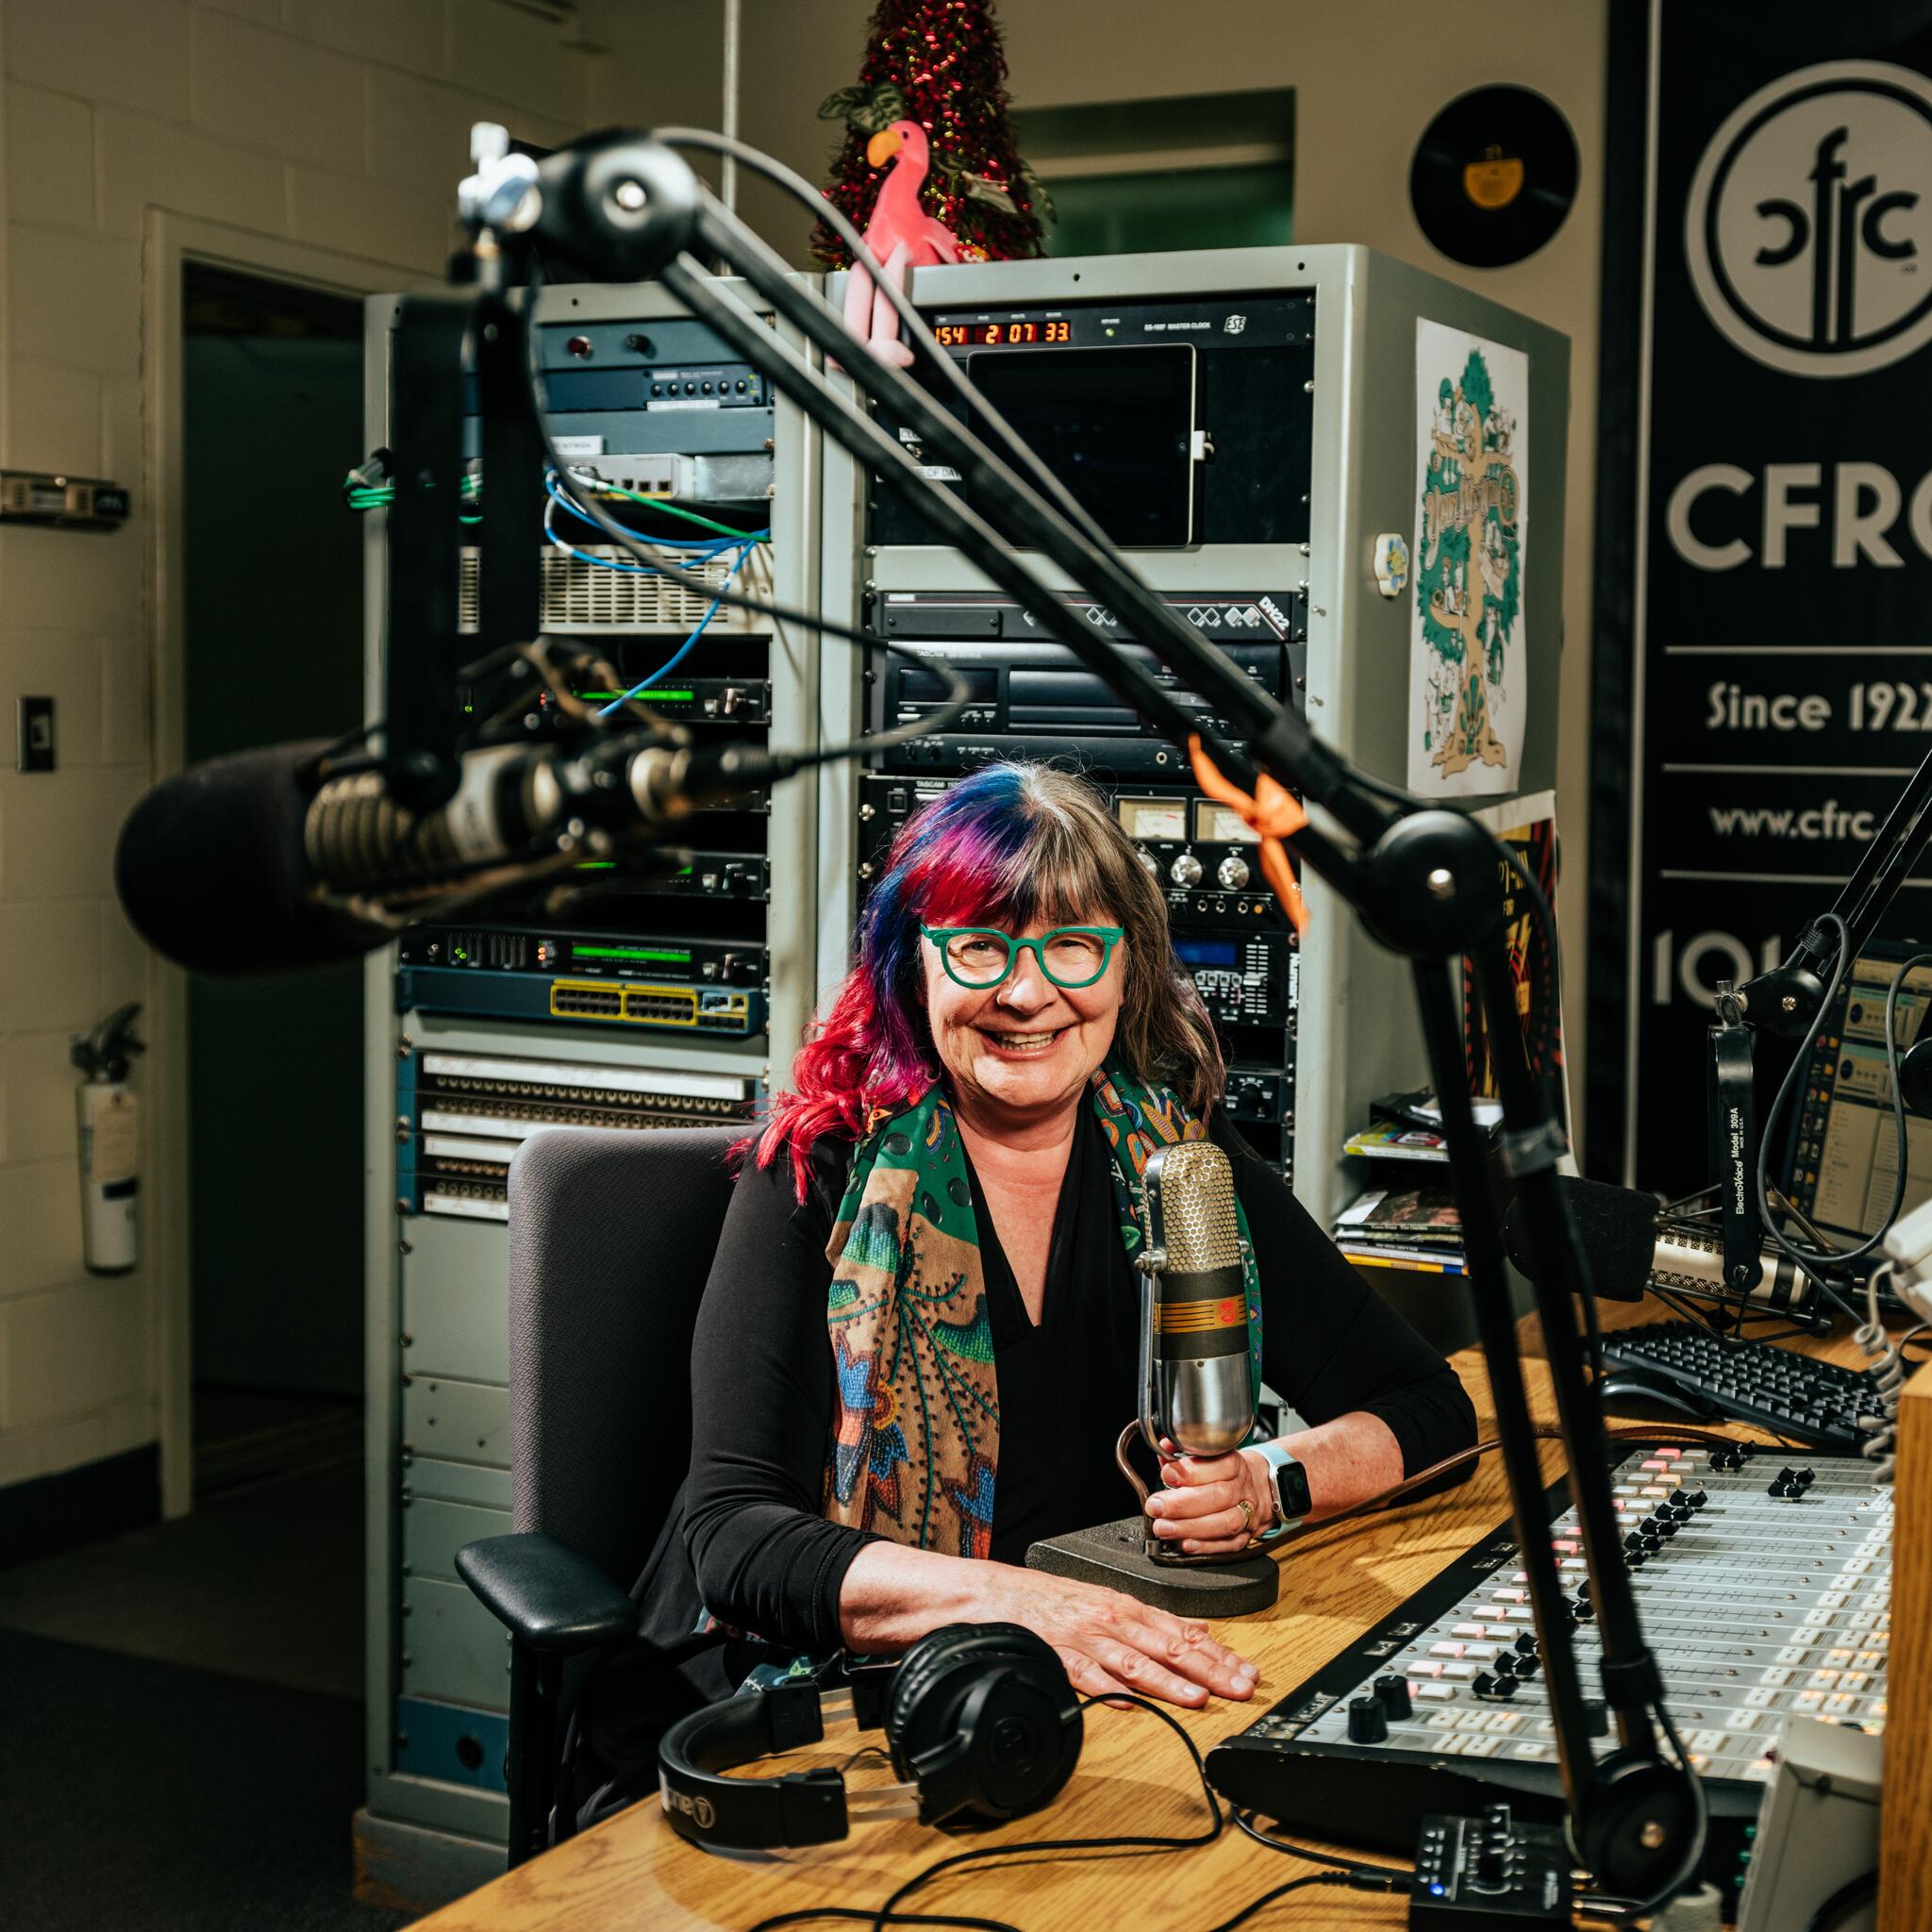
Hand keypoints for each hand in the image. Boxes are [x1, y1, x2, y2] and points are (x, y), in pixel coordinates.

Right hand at [969, 1562, 1258, 1707]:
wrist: (994, 1594)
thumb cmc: (1050, 1600)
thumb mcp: (1107, 1599)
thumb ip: (1153, 1619)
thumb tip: (1201, 1630)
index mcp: (1125, 1607)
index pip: (1182, 1632)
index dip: (1218, 1654)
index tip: (1246, 1672)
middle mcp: (1110, 1620)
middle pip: (1167, 1646)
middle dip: (1208, 1669)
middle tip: (1240, 1687)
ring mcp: (1084, 1638)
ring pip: (1133, 1660)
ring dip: (1167, 1681)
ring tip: (1197, 1697)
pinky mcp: (1056, 1654)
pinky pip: (1084, 1673)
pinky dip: (1105, 1687)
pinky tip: (1125, 1701)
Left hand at [1144, 1437, 1274, 1556]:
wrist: (1259, 1489)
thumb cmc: (1224, 1472)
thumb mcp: (1207, 1455)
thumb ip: (1182, 1452)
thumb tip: (1164, 1446)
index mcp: (1234, 1464)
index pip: (1219, 1465)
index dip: (1192, 1471)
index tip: (1167, 1474)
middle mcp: (1242, 1489)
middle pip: (1218, 1496)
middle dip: (1182, 1504)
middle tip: (1156, 1507)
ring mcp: (1248, 1514)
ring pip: (1225, 1522)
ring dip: (1190, 1528)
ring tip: (1164, 1528)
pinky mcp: (1246, 1536)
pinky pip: (1229, 1545)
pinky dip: (1206, 1546)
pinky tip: (1186, 1544)